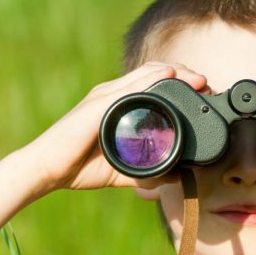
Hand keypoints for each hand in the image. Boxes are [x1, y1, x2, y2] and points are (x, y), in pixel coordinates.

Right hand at [17, 62, 207, 195]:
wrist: (47, 169)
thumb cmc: (78, 167)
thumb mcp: (122, 170)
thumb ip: (146, 174)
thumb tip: (171, 182)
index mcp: (119, 105)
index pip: (154, 83)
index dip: (181, 83)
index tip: (204, 93)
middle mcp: (113, 94)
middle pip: (155, 72)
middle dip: (185, 75)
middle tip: (207, 86)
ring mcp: (105, 96)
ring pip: (147, 74)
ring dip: (176, 73)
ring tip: (199, 80)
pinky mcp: (99, 105)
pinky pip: (130, 87)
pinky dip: (152, 79)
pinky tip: (170, 76)